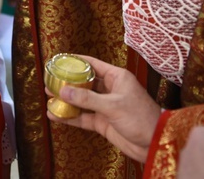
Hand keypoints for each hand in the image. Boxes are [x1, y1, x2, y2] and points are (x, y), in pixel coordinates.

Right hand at [46, 55, 160, 161]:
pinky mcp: (103, 122)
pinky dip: (70, 117)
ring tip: (49, 97)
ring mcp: (105, 106)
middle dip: (67, 82)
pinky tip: (55, 116)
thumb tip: (63, 90)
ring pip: (82, 100)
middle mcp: (110, 89)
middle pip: (84, 82)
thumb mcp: (113, 105)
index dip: (76, 62)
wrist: (154, 143)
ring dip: (66, 100)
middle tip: (50, 81)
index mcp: (116, 77)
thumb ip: (87, 98)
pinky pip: (83, 117)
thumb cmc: (141, 118)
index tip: (59, 61)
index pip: (92, 64)